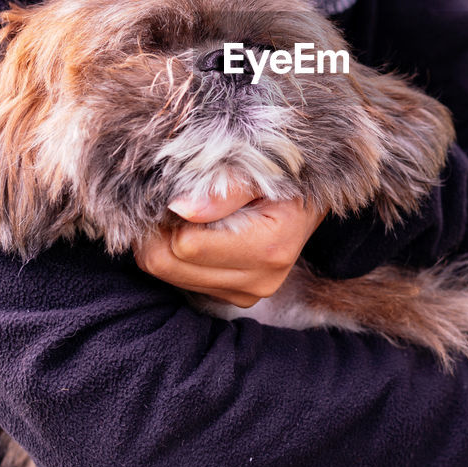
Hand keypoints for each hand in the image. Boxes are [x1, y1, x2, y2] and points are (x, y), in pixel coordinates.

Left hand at [133, 184, 325, 307]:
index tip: (174, 189)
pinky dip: (176, 256)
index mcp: (269, 249)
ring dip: (163, 243)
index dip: (170, 215)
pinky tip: (191, 231)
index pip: (186, 245)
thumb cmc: (286, 176)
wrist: (309, 200)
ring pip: (169, 275)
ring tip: (180, 212)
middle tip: (165, 200)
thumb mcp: (263, 169)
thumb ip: (226, 187)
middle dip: (157, 232)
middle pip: (170, 266)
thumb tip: (180, 208)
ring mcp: (247, 294)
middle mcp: (259, 281)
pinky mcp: (236, 297)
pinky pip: (181, 281)